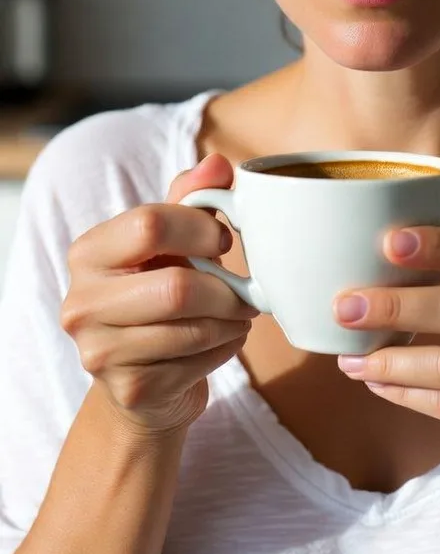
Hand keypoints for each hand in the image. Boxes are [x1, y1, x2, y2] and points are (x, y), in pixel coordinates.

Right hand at [61, 154, 257, 437]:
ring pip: (193, 329)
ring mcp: (99, 353)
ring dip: (232, 321)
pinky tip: (220, 342)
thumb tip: (219, 163)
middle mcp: (81, 303)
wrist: (144, 379)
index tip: (222, 239)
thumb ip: (192, 197)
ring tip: (238, 314)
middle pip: (176, 287)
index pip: (149, 223)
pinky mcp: (129, 391)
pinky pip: (198, 364)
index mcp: (88, 253)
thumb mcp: (172, 241)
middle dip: (226, 289)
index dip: (200, 229)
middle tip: (245, 290)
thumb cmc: (160, 293)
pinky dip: (224, 350)